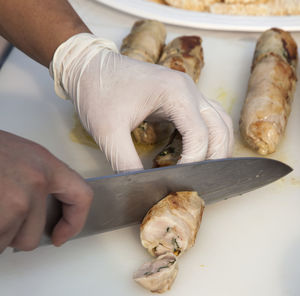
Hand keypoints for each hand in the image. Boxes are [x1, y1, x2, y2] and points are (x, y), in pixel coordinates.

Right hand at [0, 131, 92, 251]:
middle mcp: (35, 182)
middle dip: (13, 234)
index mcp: (46, 165)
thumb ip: (34, 181)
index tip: (60, 235)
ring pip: (6, 242)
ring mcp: (14, 199)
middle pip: (33, 235)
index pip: (81, 196)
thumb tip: (37, 213)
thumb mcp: (18, 157)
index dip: (74, 221)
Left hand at [51, 34, 233, 171]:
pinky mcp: (181, 96)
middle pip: (220, 128)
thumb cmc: (98, 93)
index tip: (178, 181)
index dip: (193, 163)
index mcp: (176, 93)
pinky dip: (209, 136)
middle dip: (215, 158)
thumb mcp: (108, 132)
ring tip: (206, 170)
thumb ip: (126, 162)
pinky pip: (207, 117)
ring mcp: (188, 91)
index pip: (200, 136)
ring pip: (219, 121)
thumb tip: (141, 187)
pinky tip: (198, 151)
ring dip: (218, 146)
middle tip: (201, 181)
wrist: (89, 67)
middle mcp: (189, 90)